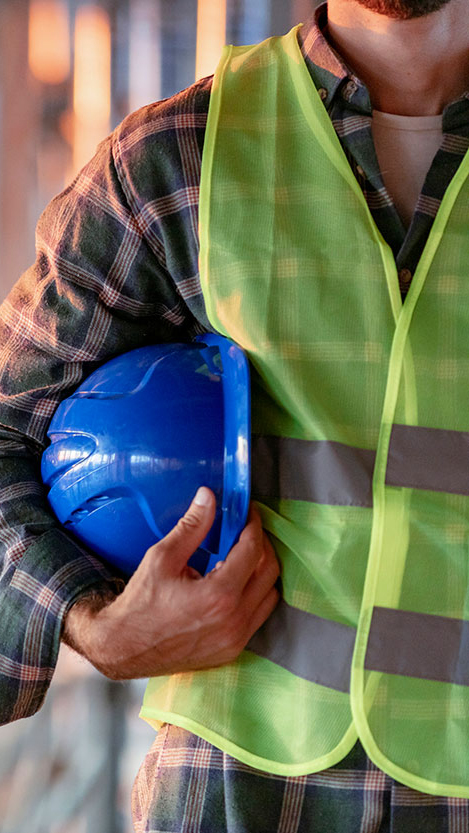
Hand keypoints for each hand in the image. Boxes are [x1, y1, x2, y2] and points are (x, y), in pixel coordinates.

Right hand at [62, 487, 279, 679]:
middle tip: (247, 531)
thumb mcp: (162, 558)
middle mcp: (234, 620)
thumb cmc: (139, 604)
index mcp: (219, 595)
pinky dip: (253, 595)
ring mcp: (236, 639)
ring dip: (261, 571)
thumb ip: (191, 526)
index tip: (248, 513)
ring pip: (269, 595)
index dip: (253, 525)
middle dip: (262, 545)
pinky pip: (257, 616)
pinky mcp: (231, 651)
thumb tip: (208, 497)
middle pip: (270, 571)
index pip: (252, 549)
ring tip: (241, 557)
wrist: (123, 649)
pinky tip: (232, 584)